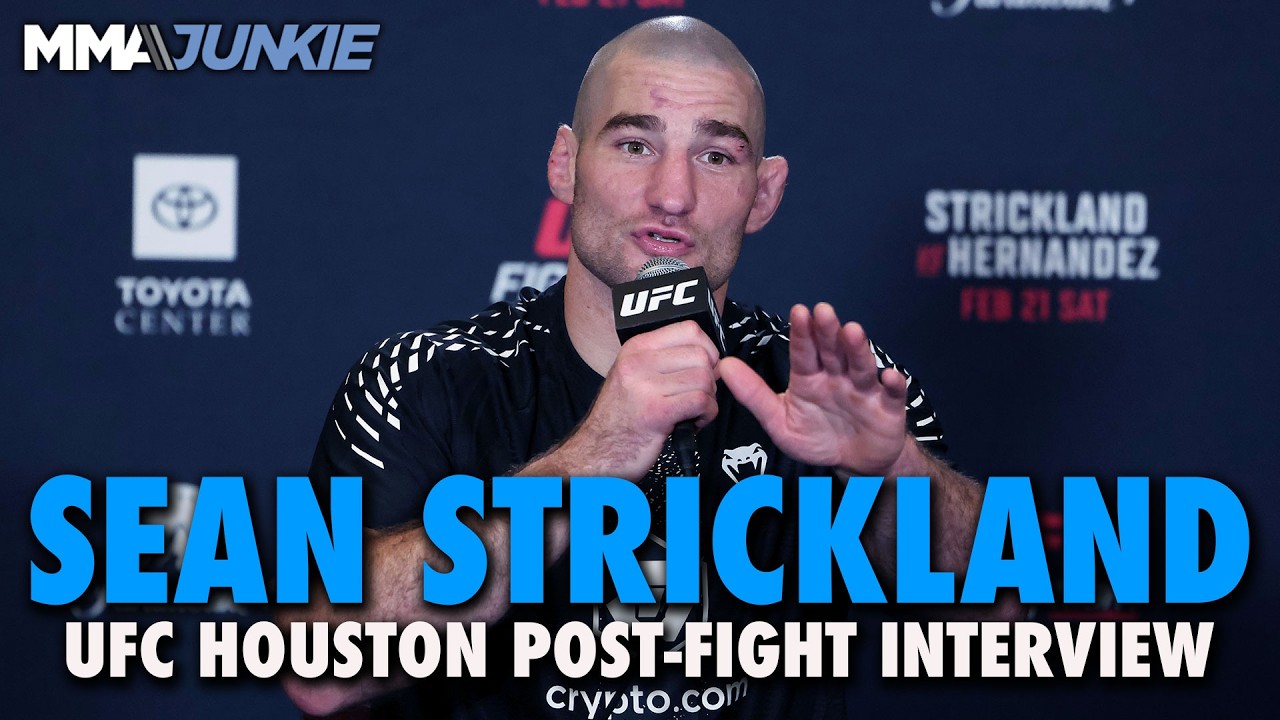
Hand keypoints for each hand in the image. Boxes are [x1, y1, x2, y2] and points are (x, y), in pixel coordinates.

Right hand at [559, 320, 719, 480]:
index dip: (708, 349)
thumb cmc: (621, 417)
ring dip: (708, 399)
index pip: (689, 329)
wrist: (597, 451)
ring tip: (692, 412)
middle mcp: (638, 361)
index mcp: (636, 347)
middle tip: (697, 396)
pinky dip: (706, 415)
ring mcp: (645, 386)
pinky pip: (701, 401)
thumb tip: (712, 358)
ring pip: (704, 379)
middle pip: (702, 355)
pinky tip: (692, 423)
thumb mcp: (636, 375)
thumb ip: (667, 361)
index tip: (704, 368)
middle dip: (710, 378)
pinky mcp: (656, 412)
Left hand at [719, 303, 907, 476]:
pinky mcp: (888, 408)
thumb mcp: (780, 420)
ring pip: (861, 365)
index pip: (804, 351)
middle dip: (828, 331)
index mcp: (810, 377)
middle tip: (823, 311)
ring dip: (858, 349)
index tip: (799, 312)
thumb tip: (724, 366)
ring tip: (853, 332)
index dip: (802, 333)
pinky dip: (893, 385)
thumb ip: (753, 394)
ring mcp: (864, 390)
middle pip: (833, 351)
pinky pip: (892, 394)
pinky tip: (890, 376)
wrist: (854, 462)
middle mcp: (837, 376)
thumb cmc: (817, 436)